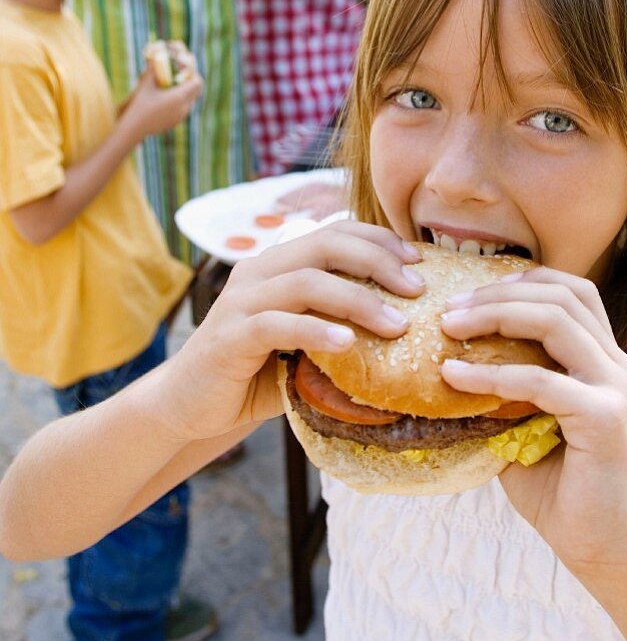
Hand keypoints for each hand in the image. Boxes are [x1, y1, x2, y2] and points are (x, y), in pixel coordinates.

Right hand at [122, 67, 202, 139]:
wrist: (135, 127)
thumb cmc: (140, 103)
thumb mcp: (146, 83)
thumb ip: (154, 69)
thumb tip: (157, 55)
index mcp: (179, 96)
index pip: (197, 82)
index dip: (193, 74)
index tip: (184, 70)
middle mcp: (184, 107)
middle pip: (196, 91)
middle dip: (190, 82)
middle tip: (179, 77)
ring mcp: (181, 117)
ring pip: (190, 101)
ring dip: (185, 93)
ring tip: (172, 88)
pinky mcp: (176, 123)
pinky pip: (184, 110)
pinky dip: (180, 103)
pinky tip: (167, 100)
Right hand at [153, 222, 424, 440]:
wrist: (191, 408)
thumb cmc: (257, 375)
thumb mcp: (306, 346)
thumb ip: (341, 328)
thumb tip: (410, 331)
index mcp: (278, 264)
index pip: (334, 232)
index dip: (379, 240)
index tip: (419, 261)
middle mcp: (257, 271)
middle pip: (325, 245)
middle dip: (377, 261)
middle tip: (417, 289)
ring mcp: (240, 302)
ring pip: (305, 281)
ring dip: (357, 299)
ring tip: (396, 325)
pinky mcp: (228, 336)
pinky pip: (276, 325)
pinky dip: (315, 331)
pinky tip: (347, 344)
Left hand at [440, 266, 626, 577]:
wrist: (604, 551)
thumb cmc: (560, 491)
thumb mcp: (523, 425)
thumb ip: (503, 389)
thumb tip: (444, 359)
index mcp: (603, 360)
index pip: (571, 291)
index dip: (522, 280)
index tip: (471, 290)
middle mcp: (616, 365)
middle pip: (560, 295)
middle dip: (498, 293)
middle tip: (448, 308)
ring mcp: (615, 387)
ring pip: (555, 320)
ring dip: (495, 315)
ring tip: (448, 327)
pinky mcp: (604, 417)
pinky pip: (539, 379)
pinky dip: (491, 372)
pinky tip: (454, 375)